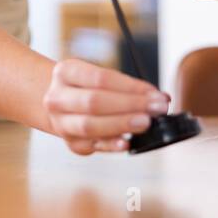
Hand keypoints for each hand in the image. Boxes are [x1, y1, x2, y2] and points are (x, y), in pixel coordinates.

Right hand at [42, 58, 171, 154]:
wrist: (60, 104)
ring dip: (121, 124)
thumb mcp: (96, 75)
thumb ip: (125, 86)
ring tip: (145, 123)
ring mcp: (61, 122)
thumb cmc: (86, 87)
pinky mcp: (69, 142)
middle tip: (156, 109)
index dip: (131, 87)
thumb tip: (160, 98)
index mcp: (65, 72)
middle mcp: (57, 97)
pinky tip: (127, 142)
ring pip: (90, 125)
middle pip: (94, 102)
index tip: (154, 93)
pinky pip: (91, 145)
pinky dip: (110, 145)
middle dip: (129, 106)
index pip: (101, 78)